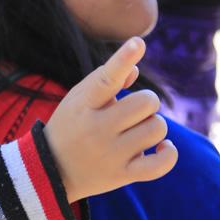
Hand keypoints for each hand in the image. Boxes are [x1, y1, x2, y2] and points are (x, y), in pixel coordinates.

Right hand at [44, 37, 176, 202]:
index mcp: (85, 105)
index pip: (106, 78)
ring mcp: (111, 154)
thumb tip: (136, 67)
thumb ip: (105, 79)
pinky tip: (162, 147)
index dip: (123, 60)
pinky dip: (168, 153)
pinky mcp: (122, 175)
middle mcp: (97, 129)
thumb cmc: (70, 127)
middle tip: (135, 112)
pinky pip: (160, 165)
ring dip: (154, 125)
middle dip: (148, 102)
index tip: (137, 44)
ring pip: (157, 128)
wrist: (50, 172)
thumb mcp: (78, 100)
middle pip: (146, 103)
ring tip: (140, 130)